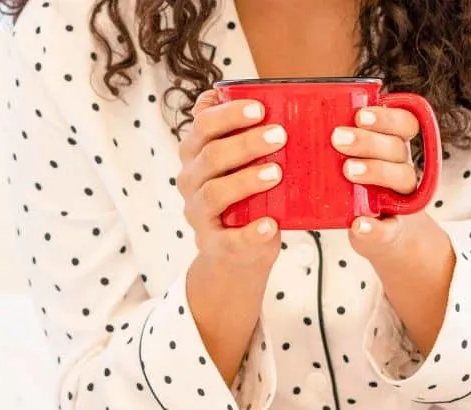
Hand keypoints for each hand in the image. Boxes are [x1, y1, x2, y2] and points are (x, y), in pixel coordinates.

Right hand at [177, 90, 287, 384]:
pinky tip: (271, 224)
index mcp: (196, 152)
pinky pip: (229, 238)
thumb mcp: (240, 163)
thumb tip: (274, 96)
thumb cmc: (245, 196)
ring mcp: (199, 213)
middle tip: (280, 135)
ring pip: (215, 192)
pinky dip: (250, 232)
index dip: (229, 113)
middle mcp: (191, 179)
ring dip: (246, 180)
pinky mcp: (213, 243)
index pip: (203, 124)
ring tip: (277, 173)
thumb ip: (246, 135)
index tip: (261, 107)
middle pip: (211, 155)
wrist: (236, 251)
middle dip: (245, 142)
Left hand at [331, 106, 425, 260]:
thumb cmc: (352, 187)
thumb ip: (334, 143)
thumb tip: (295, 121)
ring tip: (348, 171)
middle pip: (397, 147)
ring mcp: (398, 198)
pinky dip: (375, 227)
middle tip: (338, 139)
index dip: (386, 117)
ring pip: (401, 177)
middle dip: (368, 141)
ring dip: (375, 171)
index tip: (359, 115)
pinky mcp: (391, 229)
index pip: (404, 123)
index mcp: (392, 147)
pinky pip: (389, 228)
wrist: (371, 231)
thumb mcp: (346, 161)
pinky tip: (358, 224)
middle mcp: (400, 167)